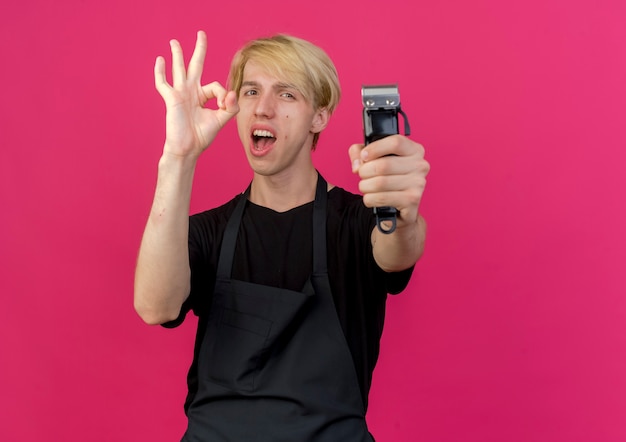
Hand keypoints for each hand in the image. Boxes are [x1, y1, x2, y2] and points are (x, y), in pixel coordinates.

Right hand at [154, 30, 238, 158]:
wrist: (188, 148)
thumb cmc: (201, 137)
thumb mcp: (220, 120)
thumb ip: (230, 107)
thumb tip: (232, 93)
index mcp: (202, 96)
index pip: (215, 86)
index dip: (223, 94)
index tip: (224, 105)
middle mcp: (191, 92)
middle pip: (195, 66)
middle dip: (199, 50)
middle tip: (201, 33)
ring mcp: (180, 94)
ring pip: (178, 69)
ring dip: (177, 54)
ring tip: (174, 42)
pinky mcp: (172, 99)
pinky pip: (163, 83)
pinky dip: (160, 72)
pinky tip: (160, 60)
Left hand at [349, 135, 428, 226]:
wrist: (399, 207)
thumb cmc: (388, 178)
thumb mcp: (373, 159)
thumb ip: (359, 153)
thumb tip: (357, 165)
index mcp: (414, 150)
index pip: (395, 142)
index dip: (375, 149)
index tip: (364, 156)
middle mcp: (420, 165)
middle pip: (383, 165)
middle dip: (364, 172)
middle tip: (362, 175)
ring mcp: (418, 184)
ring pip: (380, 183)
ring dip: (365, 186)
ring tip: (366, 187)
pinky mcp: (412, 200)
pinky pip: (382, 198)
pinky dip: (369, 199)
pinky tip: (371, 198)